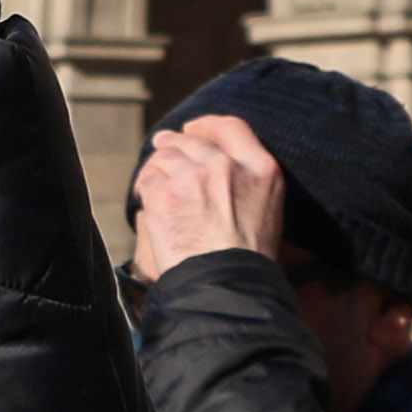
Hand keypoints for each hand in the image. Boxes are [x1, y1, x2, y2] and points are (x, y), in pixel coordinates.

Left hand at [130, 116, 290, 281]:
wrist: (226, 288)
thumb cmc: (248, 261)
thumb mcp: (267, 210)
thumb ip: (246, 180)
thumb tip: (215, 162)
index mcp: (260, 169)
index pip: (231, 127)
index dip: (207, 124)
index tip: (193, 127)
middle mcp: (226, 166)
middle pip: (192, 140)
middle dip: (175, 143)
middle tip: (163, 147)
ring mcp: (192, 177)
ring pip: (165, 157)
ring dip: (158, 167)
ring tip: (155, 180)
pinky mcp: (164, 194)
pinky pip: (147, 179)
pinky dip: (145, 188)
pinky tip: (147, 200)